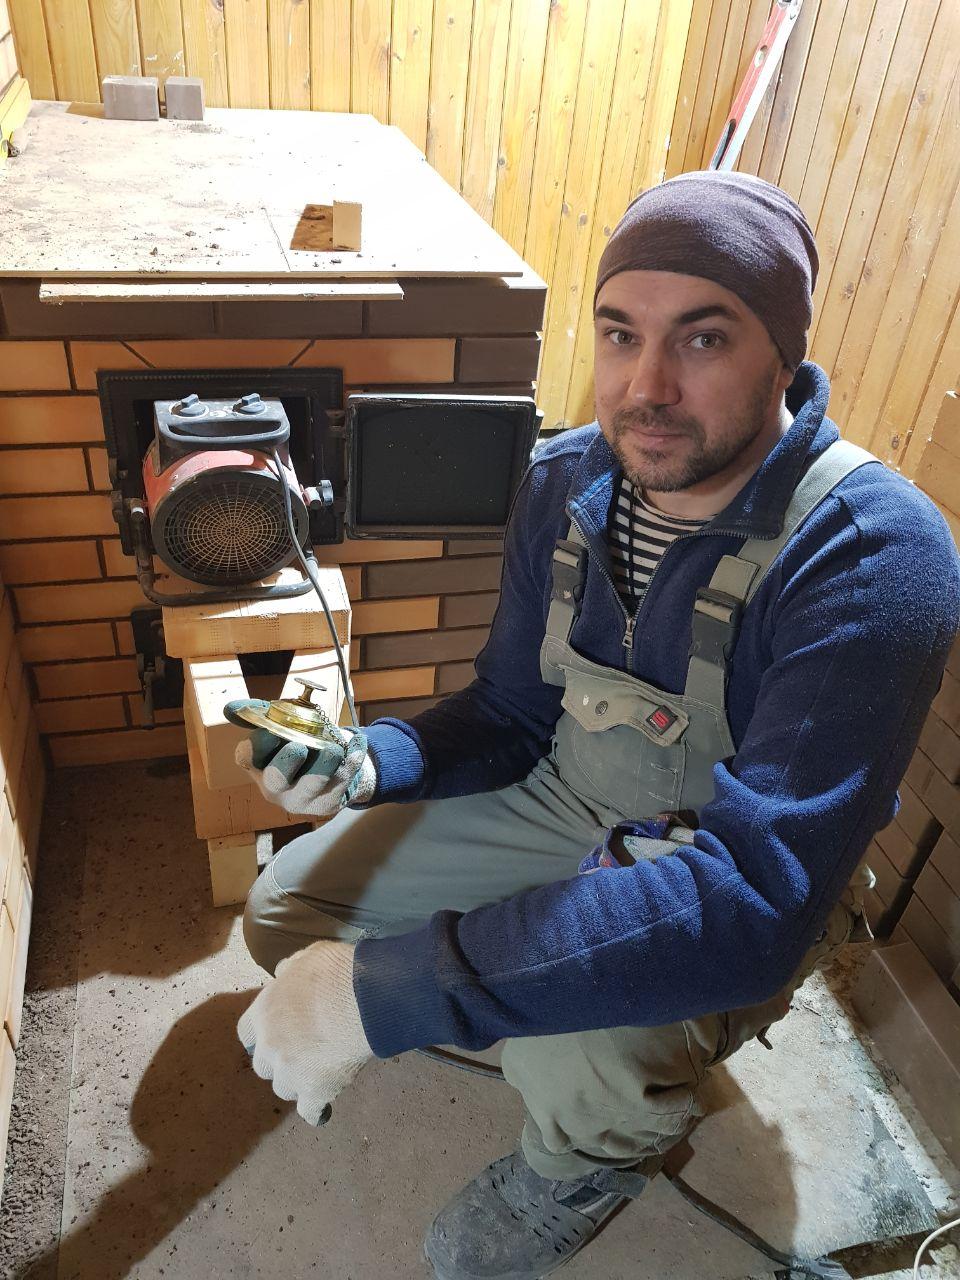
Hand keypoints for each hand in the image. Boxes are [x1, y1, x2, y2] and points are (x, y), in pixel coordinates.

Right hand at [225, 699, 376, 816]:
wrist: (333, 771)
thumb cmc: (302, 746)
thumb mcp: (282, 728)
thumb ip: (261, 714)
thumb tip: (231, 708)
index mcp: (259, 766)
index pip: (247, 757)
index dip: (257, 744)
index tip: (272, 730)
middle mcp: (275, 787)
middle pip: (275, 778)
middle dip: (287, 760)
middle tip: (300, 746)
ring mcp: (301, 798)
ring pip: (312, 785)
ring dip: (324, 762)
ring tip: (335, 747)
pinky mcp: (326, 803)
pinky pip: (341, 782)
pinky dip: (352, 760)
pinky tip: (358, 742)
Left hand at [237, 940, 373, 1124]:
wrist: (362, 999)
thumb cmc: (335, 971)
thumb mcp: (306, 957)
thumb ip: (289, 970)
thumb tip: (283, 975)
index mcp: (263, 1013)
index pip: (246, 1034)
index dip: (262, 1034)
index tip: (278, 1031)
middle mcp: (269, 1047)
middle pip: (264, 1066)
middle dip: (280, 1060)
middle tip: (303, 1050)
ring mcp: (290, 1073)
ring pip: (284, 1089)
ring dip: (298, 1081)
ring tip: (319, 1071)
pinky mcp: (314, 1092)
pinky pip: (309, 1111)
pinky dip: (316, 1108)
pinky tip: (324, 1105)